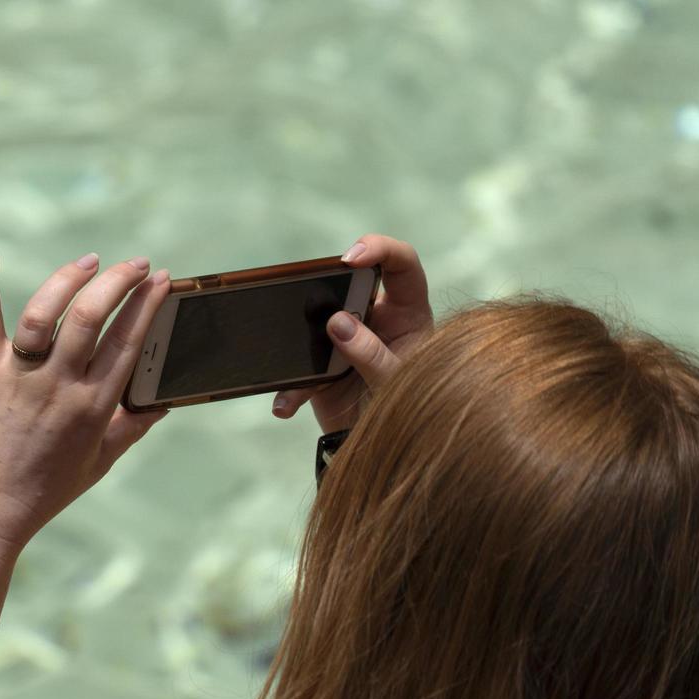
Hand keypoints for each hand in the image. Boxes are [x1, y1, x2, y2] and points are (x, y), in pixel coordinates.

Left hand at [0, 244, 171, 556]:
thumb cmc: (44, 491)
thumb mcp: (99, 462)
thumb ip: (131, 427)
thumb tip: (161, 402)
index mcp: (93, 407)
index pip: (128, 343)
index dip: (148, 305)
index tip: (161, 279)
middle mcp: (58, 385)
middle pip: (94, 318)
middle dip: (120, 282)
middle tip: (135, 263)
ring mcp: (19, 376)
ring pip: (47, 313)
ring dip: (70, 279)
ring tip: (90, 262)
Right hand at [271, 234, 432, 431]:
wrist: (389, 449)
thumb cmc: (412, 408)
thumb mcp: (399, 381)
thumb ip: (373, 354)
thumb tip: (338, 323)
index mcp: (407, 314)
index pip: (401, 265)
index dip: (380, 249)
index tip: (351, 258)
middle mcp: (375, 320)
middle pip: (349, 286)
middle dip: (329, 291)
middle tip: (317, 307)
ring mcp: (345, 342)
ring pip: (316, 322)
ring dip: (303, 339)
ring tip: (302, 363)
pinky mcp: (321, 369)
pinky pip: (299, 370)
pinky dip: (291, 389)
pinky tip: (286, 405)